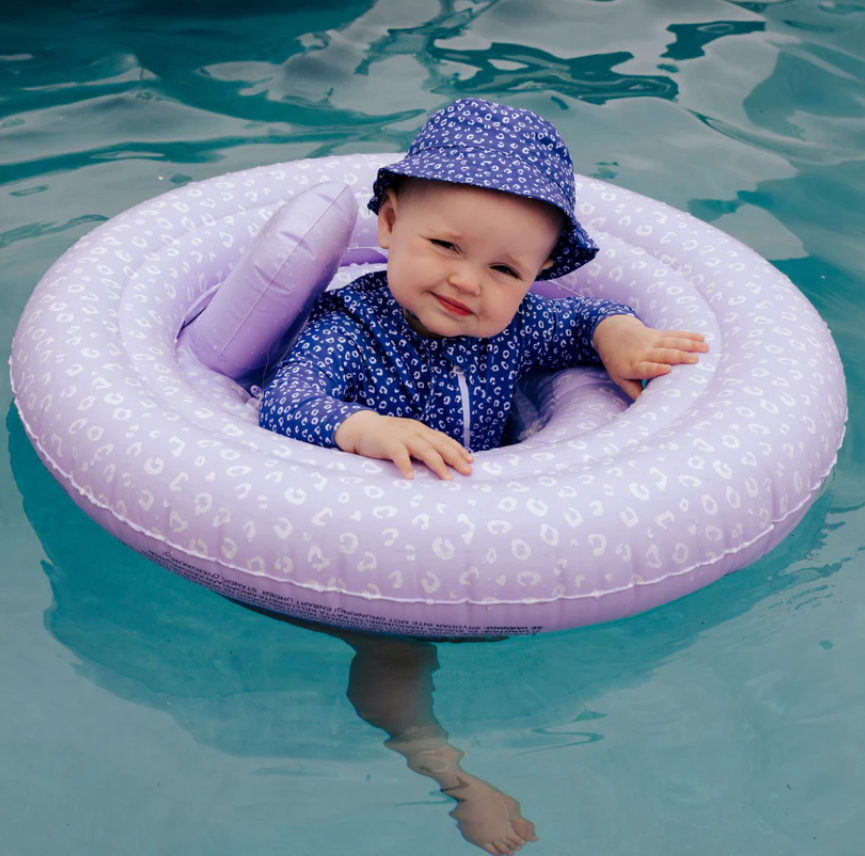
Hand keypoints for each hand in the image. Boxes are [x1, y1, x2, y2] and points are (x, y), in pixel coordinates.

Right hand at [334, 410, 473, 479]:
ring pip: (425, 450)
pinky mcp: (388, 443)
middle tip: (467, 471)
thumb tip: (441, 460)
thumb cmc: (387, 436)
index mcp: (422, 430)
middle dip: (455, 458)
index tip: (471, 461)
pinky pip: (399, 455)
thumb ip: (422, 445)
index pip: (444, 440)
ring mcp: (402, 436)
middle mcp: (416, 431)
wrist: (362, 428)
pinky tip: (411, 477)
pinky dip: (406, 466)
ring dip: (437, 464)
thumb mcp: (409, 437)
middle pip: (440, 445)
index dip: (458, 450)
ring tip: (447, 478)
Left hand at [592, 314, 708, 399]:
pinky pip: (674, 334)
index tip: (667, 369)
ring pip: (672, 342)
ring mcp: (651, 342)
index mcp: (632, 366)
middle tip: (695, 360)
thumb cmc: (618, 361)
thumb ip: (633, 391)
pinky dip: (688, 336)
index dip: (655, 368)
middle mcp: (642, 352)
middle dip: (679, 356)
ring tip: (705, 349)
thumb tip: (645, 406)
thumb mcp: (620, 377)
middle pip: (662, 354)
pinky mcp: (657, 334)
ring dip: (689, 345)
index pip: (644, 368)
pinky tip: (701, 338)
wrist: (612, 334)